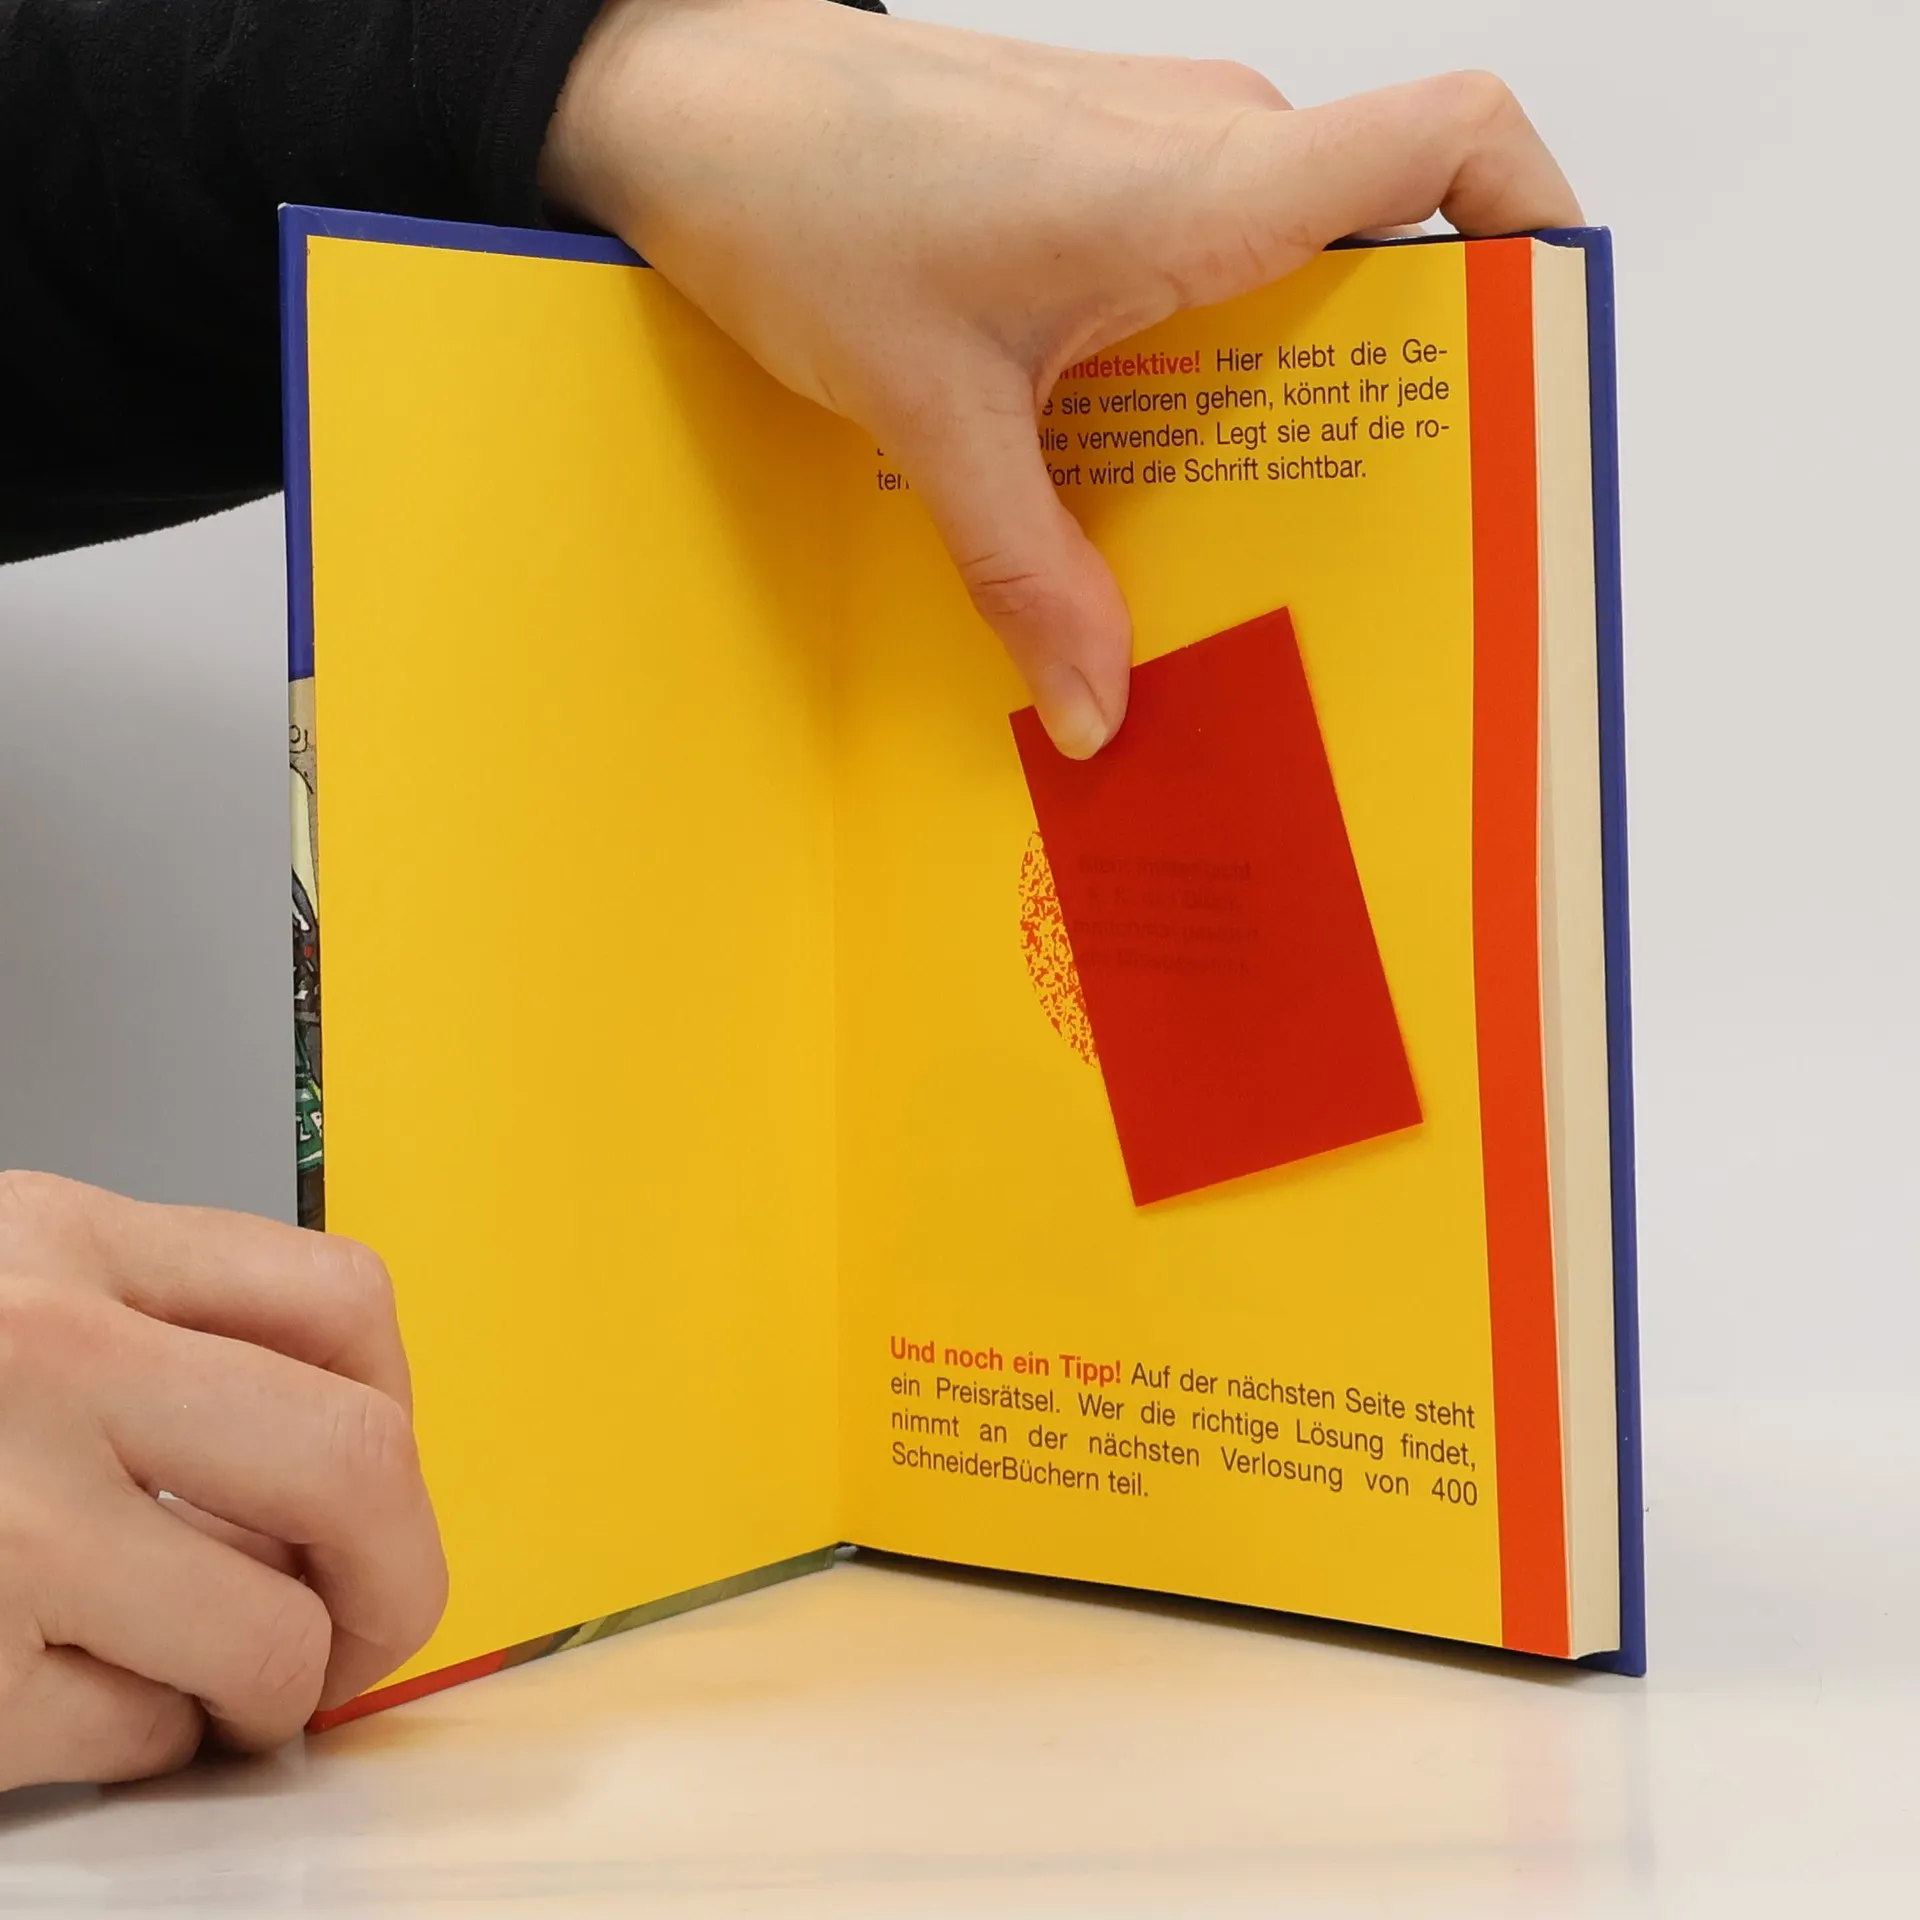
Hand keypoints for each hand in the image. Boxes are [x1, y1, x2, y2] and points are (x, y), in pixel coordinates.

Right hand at [0, 1173, 445, 1788]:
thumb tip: (327, 1456)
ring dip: (277, 1680)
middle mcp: (43, 1357)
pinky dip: (149, 1736)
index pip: (339, 1296)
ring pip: (273, 1625)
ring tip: (220, 1680)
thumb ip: (149, 1332)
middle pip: (357, 1458)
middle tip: (373, 1622)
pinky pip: (142, 1730)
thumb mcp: (1, 1294)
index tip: (384, 1478)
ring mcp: (5, 1517)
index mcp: (62, 1244)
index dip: (397, 1407)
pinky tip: (95, 1697)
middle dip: (398, 1572)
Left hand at [540, 0, 1579, 755]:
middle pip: (1380, 246)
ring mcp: (1149, 149)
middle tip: (1376, 521)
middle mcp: (1202, 144)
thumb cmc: (800, 196)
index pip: (1447, 139)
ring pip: (1283, 263)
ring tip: (1244, 518)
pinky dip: (1203, 358)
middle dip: (1398, 382)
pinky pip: (1200, 262)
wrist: (681, 98)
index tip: (1545, 340)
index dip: (1535, 218)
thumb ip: (1030, 572)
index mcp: (1198, 183)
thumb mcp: (928, 418)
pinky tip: (1140, 454)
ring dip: (1284, 385)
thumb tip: (1097, 704)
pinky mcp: (1093, 173)